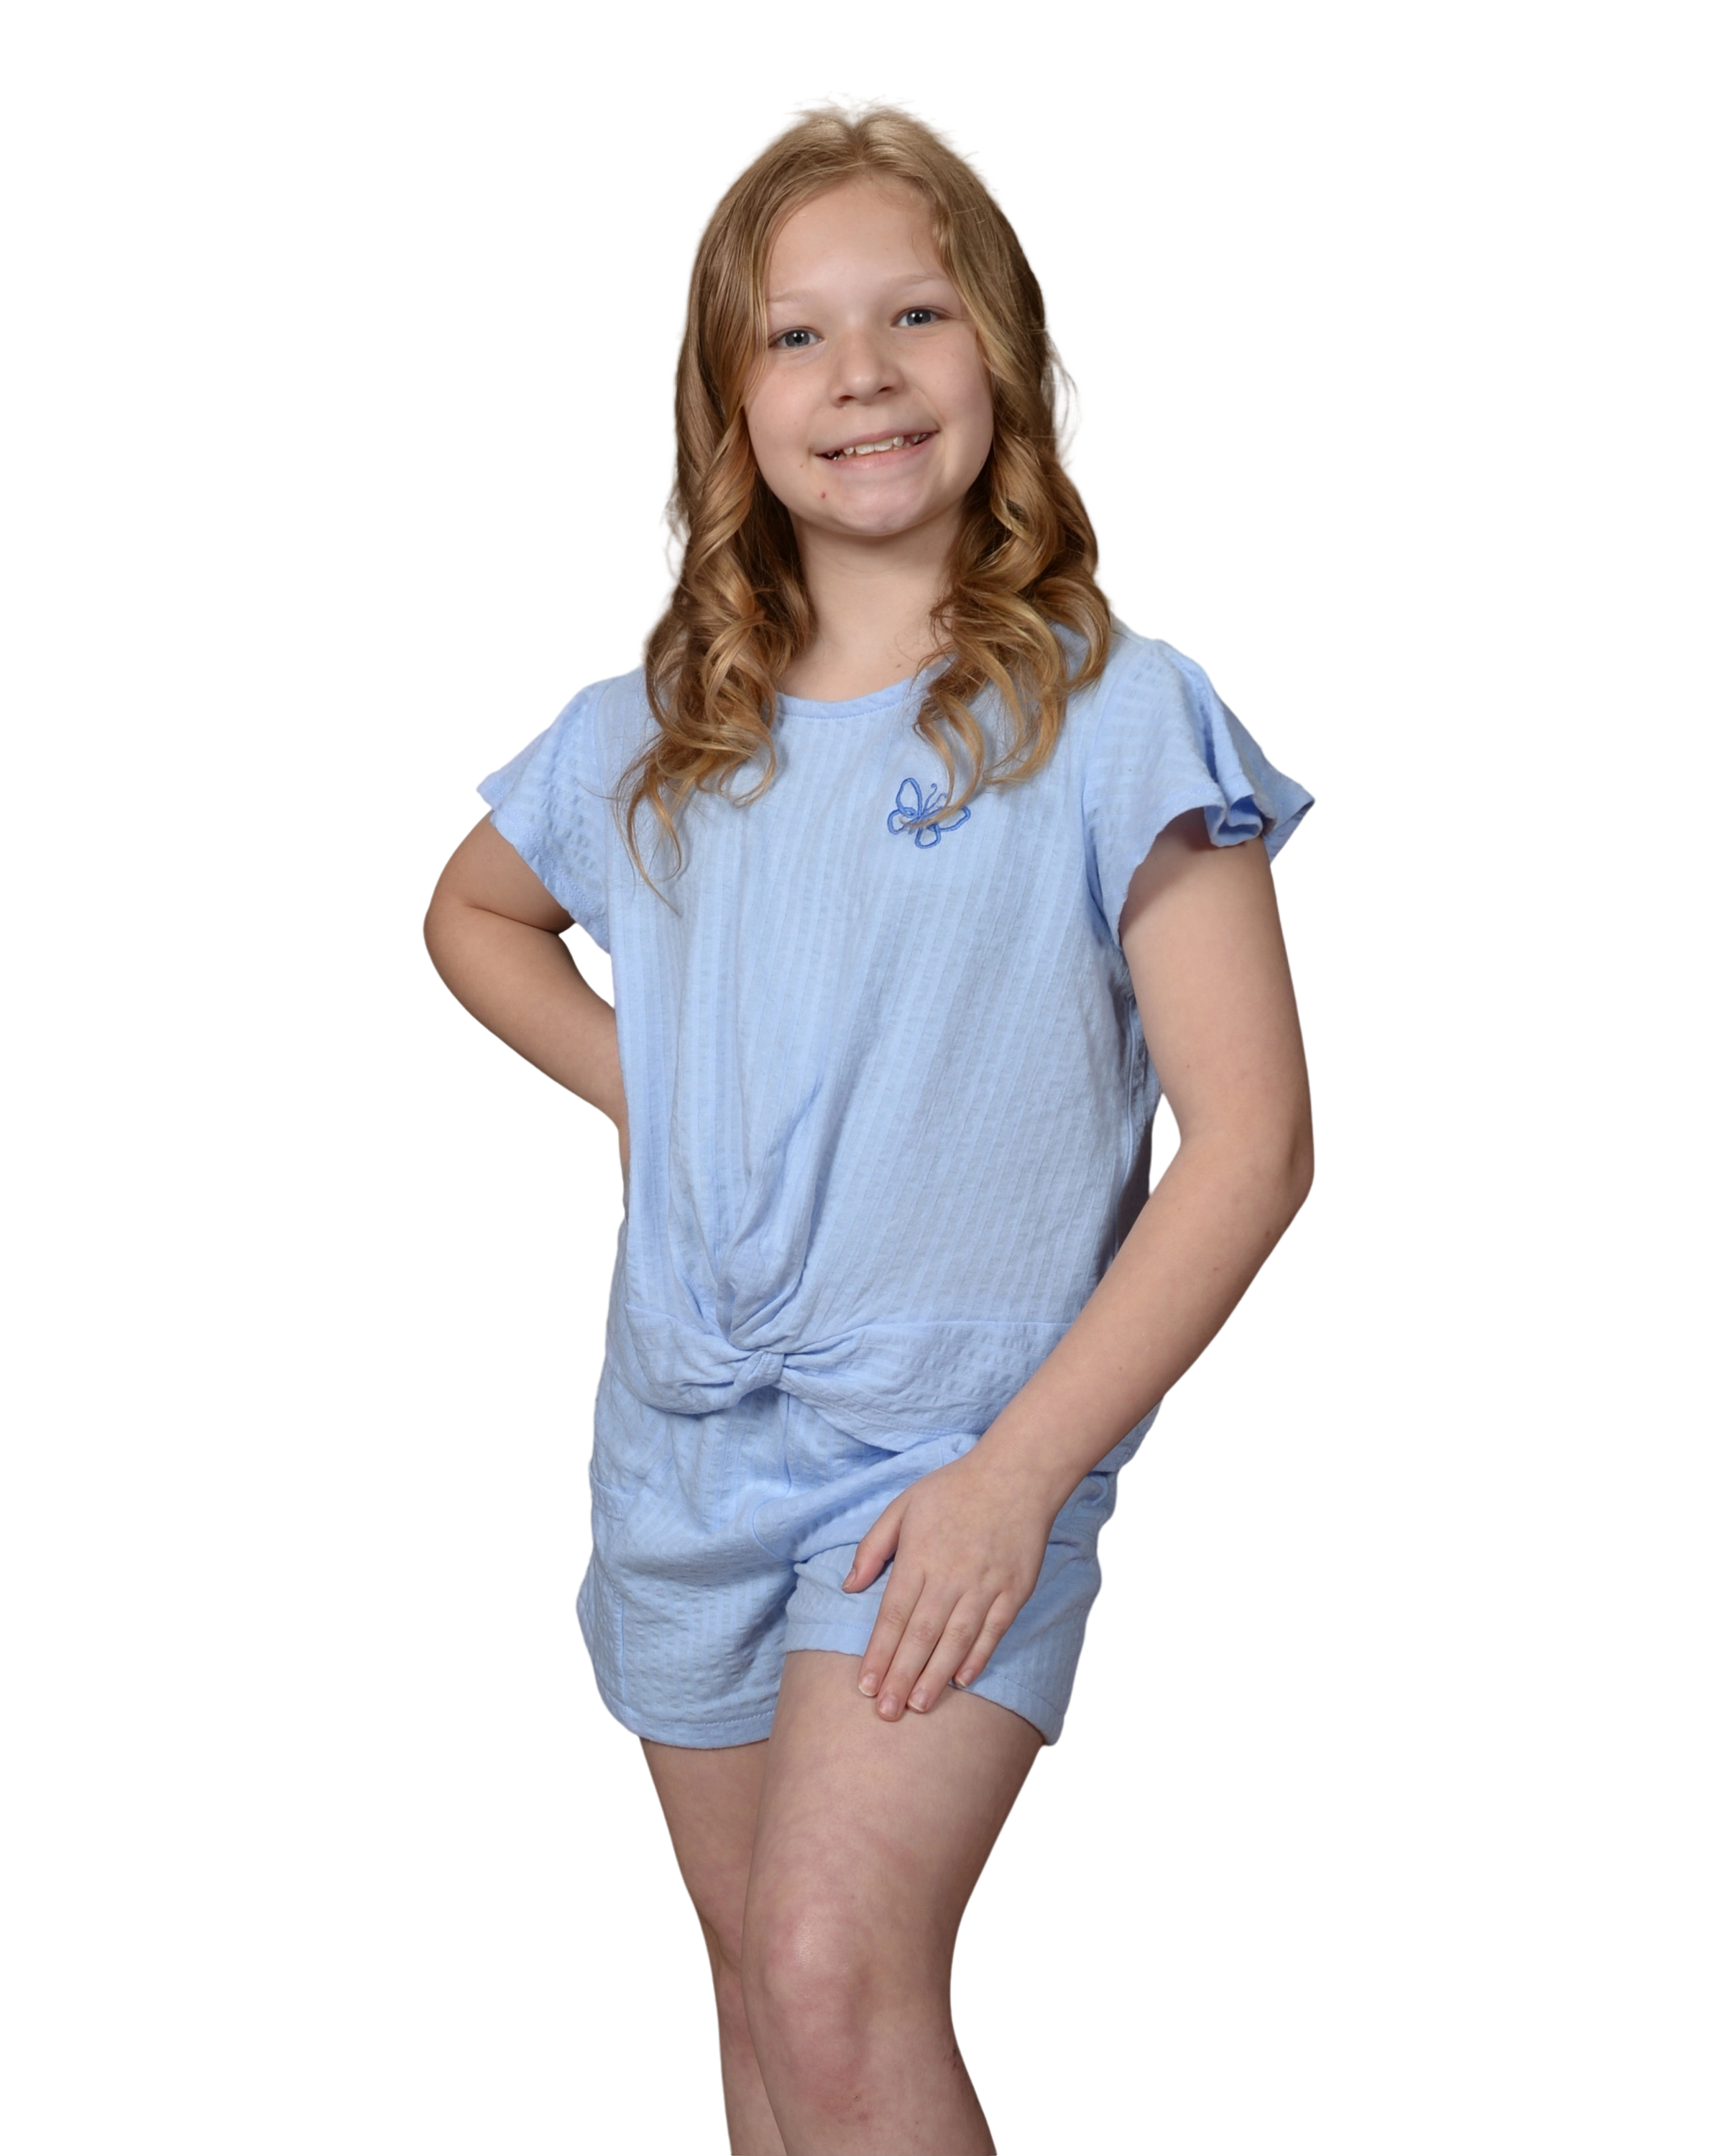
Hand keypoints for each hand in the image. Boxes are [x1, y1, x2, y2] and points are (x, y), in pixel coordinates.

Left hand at [842, 1445, 1057, 1720]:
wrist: (1016, 1475)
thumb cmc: (953, 1489)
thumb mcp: (902, 1506)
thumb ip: (873, 1546)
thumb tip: (849, 1586)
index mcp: (919, 1557)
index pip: (893, 1615)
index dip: (878, 1653)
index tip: (865, 1686)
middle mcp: (950, 1576)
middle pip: (921, 1636)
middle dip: (901, 1677)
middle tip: (886, 1713)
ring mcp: (985, 1585)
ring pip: (956, 1640)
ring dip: (935, 1676)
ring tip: (917, 1705)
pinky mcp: (1014, 1590)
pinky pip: (993, 1631)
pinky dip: (978, 1657)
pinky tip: (962, 1680)